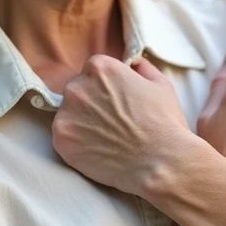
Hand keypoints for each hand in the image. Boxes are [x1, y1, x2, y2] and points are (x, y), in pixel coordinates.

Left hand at [51, 55, 192, 195]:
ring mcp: (66, 114)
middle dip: (90, 104)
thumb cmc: (164, 122)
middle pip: (77, 91)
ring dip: (82, 123)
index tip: (116, 103)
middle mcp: (78, 87)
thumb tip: (134, 64)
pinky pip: (63, 137)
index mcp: (100, 67)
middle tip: (110, 122)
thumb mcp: (160, 83)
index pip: (92, 72)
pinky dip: (76, 143)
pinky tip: (96, 150)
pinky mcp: (61, 140)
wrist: (160, 161)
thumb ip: (141, 68)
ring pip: (68, 114)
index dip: (105, 88)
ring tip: (104, 138)